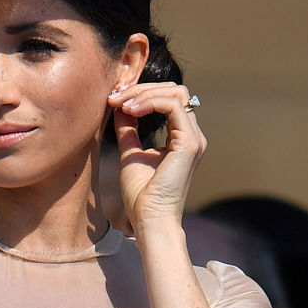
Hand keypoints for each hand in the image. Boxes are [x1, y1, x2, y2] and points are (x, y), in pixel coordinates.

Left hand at [106, 83, 206, 228]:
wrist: (149, 219)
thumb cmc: (141, 194)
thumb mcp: (130, 153)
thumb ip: (128, 129)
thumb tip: (119, 106)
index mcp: (181, 138)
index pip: (169, 99)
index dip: (141, 93)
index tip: (114, 99)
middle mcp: (191, 135)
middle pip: (174, 91)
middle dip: (142, 89)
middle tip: (115, 97)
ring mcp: (193, 139)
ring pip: (176, 93)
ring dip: (144, 93)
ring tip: (121, 104)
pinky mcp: (189, 143)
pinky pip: (173, 106)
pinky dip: (150, 102)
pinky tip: (130, 111)